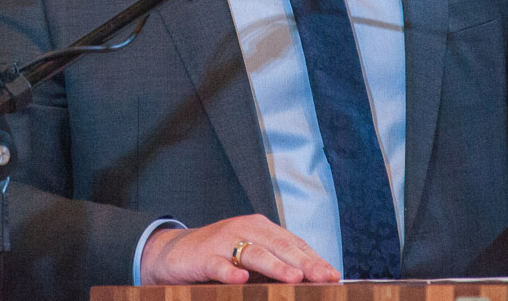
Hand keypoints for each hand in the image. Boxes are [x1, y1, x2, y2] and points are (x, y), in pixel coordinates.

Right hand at [140, 214, 340, 285]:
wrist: (173, 252)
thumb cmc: (220, 255)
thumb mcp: (250, 255)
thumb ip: (275, 263)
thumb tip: (309, 279)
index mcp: (261, 228)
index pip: (293, 243)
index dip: (314, 259)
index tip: (333, 275)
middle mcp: (246, 229)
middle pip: (280, 246)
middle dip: (304, 263)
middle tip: (325, 277)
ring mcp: (224, 241)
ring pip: (254, 253)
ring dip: (275, 266)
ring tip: (295, 278)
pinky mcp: (204, 256)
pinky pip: (218, 265)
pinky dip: (229, 271)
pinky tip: (241, 279)